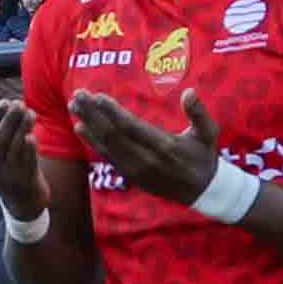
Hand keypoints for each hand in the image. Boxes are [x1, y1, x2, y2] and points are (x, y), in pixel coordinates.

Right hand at [0, 94, 44, 218]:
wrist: (21, 199)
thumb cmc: (4, 164)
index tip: (5, 101)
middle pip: (0, 140)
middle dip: (10, 120)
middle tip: (20, 103)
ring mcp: (9, 176)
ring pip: (15, 149)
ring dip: (22, 129)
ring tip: (30, 112)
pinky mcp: (26, 181)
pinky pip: (28, 163)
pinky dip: (29, 150)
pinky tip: (32, 135)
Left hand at [72, 89, 223, 207]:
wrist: (200, 191)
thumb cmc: (203, 156)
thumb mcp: (208, 134)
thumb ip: (199, 114)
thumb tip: (189, 92)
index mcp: (163, 146)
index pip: (130, 127)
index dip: (111, 112)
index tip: (96, 96)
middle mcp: (145, 159)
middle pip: (112, 134)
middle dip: (93, 114)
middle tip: (77, 94)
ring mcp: (135, 169)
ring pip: (106, 145)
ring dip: (88, 124)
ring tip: (74, 106)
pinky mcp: (130, 175)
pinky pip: (107, 156)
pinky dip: (92, 142)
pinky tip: (81, 128)